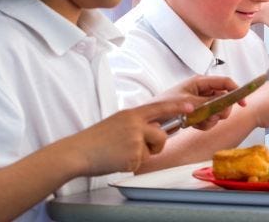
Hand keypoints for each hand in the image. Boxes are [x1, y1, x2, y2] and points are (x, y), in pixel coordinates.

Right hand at [63, 99, 193, 175]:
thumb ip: (136, 123)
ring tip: (123, 153)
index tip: (191, 105)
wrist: (77, 152)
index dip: (177, 106)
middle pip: (161, 134)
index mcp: (131, 114)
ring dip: (143, 154)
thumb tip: (152, 128)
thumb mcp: (117, 123)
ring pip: (153, 149)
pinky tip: (117, 160)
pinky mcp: (132, 155)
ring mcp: (134, 140)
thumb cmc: (95, 140)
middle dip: (156, 144)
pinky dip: (131, 164)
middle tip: (140, 147)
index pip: (160, 107)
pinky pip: (141, 162)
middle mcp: (135, 124)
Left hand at [157, 75, 240, 129]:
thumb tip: (224, 103)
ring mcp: (200, 102)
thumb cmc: (164, 106)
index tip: (243, 102)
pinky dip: (205, 124)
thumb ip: (208, 102)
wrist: (149, 121)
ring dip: (212, 119)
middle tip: (216, 116)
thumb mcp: (188, 103)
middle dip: (222, 109)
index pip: (225, 82)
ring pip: (218, 110)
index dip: (236, 91)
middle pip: (224, 98)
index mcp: (200, 82)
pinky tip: (194, 126)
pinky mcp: (197, 113)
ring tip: (200, 122)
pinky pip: (210, 119)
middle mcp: (202, 90)